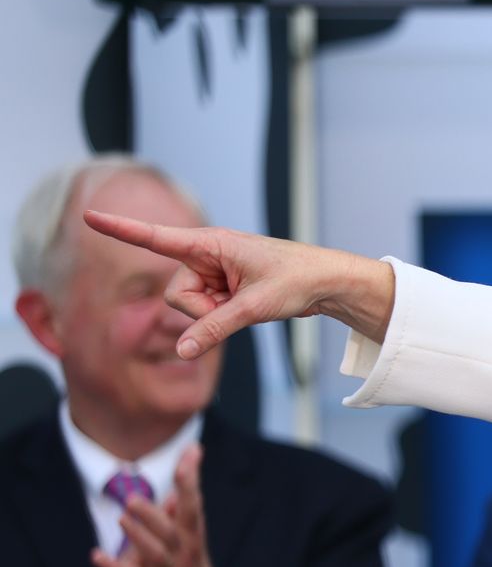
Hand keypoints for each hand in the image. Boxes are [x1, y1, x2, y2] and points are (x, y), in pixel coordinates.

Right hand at [82, 211, 396, 358]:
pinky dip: (222, 317)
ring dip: (215, 314)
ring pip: (190, 308)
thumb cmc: (297, 279)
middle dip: (202, 309)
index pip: (156, 237)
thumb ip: (215, 328)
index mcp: (211, 243)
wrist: (327, 282)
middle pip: (176, 294)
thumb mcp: (254, 306)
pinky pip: (206, 312)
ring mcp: (213, 273)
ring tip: (248, 302)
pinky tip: (247, 305)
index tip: (89, 215)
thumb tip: (182, 351)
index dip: (121, 229)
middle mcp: (206, 255)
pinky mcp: (221, 288)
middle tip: (240, 302)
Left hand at [90, 445, 215, 566]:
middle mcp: (186, 553)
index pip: (193, 505)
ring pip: (155, 554)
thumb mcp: (191, 529)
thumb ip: (184, 495)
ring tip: (122, 520)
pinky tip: (96, 556)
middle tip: (133, 500)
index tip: (189, 457)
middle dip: (154, 517)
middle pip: (171, 532)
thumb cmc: (188, 557)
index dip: (189, 482)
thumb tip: (190, 454)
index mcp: (193, 534)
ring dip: (138, 537)